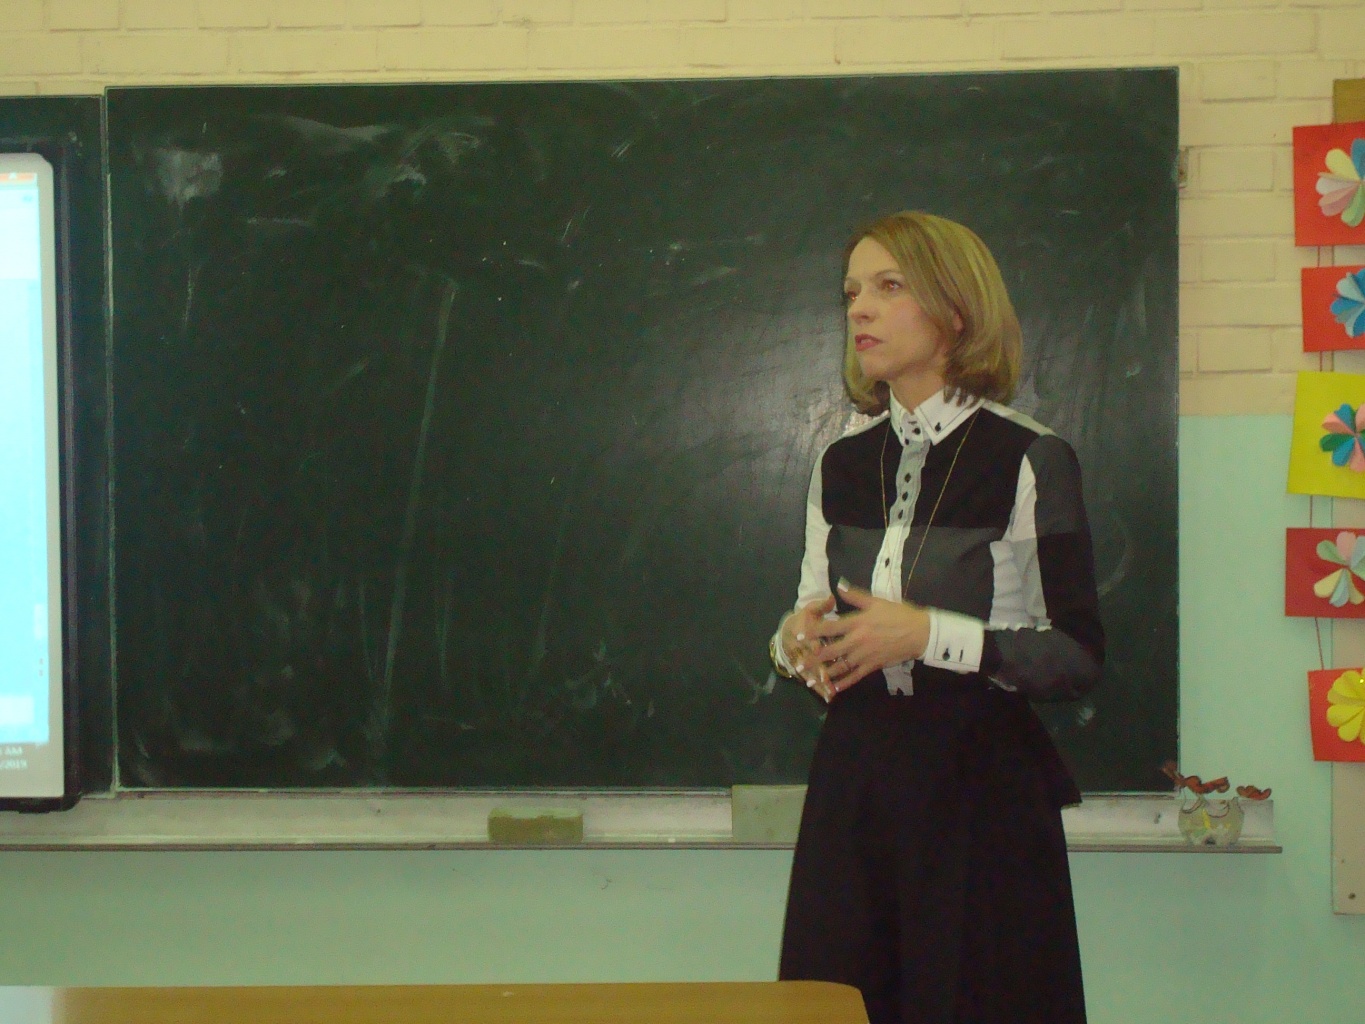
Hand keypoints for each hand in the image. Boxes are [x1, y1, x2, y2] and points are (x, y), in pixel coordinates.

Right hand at [781, 595, 836, 700]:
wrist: (787, 632)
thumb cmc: (804, 620)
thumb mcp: (811, 610)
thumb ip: (820, 606)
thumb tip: (830, 598)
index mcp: (801, 631)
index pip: (805, 636)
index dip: (810, 642)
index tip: (817, 648)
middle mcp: (799, 648)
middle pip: (806, 659)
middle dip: (815, 667)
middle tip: (825, 676)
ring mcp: (800, 661)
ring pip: (809, 673)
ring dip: (818, 682)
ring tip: (829, 692)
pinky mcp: (804, 670)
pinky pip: (812, 680)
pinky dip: (819, 689)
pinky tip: (828, 697)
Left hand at [805, 582, 930, 697]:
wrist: (920, 632)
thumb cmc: (898, 614)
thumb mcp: (876, 601)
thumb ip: (855, 595)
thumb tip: (838, 585)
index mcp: (857, 622)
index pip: (830, 628)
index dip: (813, 632)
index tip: (798, 636)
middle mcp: (858, 640)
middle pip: (831, 650)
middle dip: (813, 658)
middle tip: (798, 664)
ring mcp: (865, 655)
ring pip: (841, 666)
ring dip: (825, 674)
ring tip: (810, 680)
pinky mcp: (873, 665)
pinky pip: (856, 676)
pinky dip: (844, 683)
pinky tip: (834, 689)